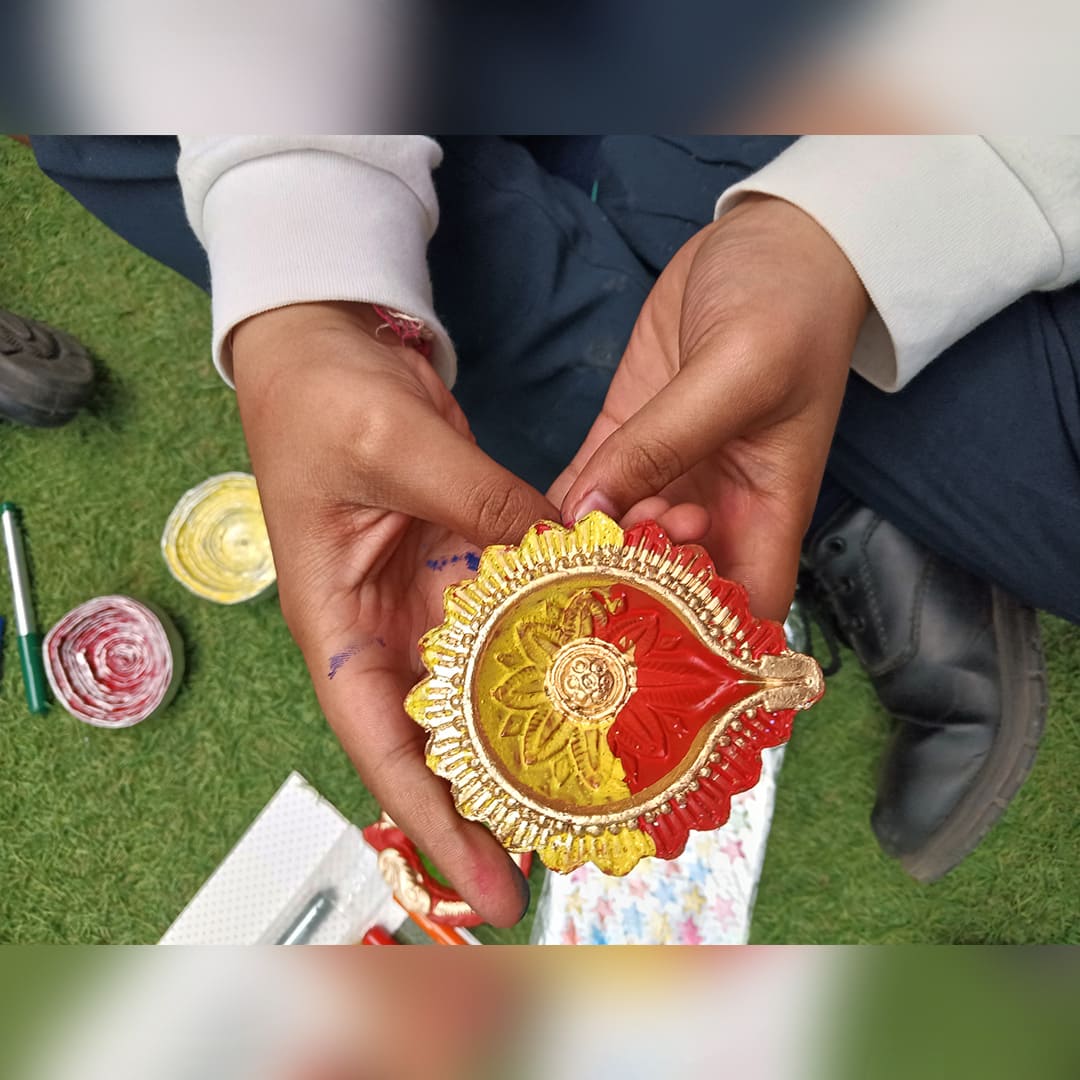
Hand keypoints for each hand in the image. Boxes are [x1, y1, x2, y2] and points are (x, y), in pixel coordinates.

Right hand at [232, 302, 556, 925]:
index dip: (431, 819)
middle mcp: (382, 625)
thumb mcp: (396, 446)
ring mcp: (427, 597)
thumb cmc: (321, 396)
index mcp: (334, 619)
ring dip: (532, 728)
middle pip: (436, 736)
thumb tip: (564, 552)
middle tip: (561, 855)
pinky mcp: (462, 562)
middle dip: (491, 799)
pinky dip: (554, 639)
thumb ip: (480, 502)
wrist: (327, 342)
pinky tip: (606, 666)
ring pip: (481, 684)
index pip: (380, 741)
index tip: (487, 886)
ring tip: (595, 785)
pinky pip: (513, 615)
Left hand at [551, 195, 869, 620]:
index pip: (740, 609)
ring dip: (578, 563)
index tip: (644, 666)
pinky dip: (556, 513)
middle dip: (618, 604)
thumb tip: (593, 514)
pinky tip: (514, 536)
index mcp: (765, 509)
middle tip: (560, 609)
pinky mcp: (627, 437)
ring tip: (524, 587)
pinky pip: (586, 489)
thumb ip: (667, 444)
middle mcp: (715, 505)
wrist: (772, 242)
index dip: (700, 648)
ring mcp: (665, 472)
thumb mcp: (739, 372)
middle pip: (666, 586)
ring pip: (617, 541)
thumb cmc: (790, 304)